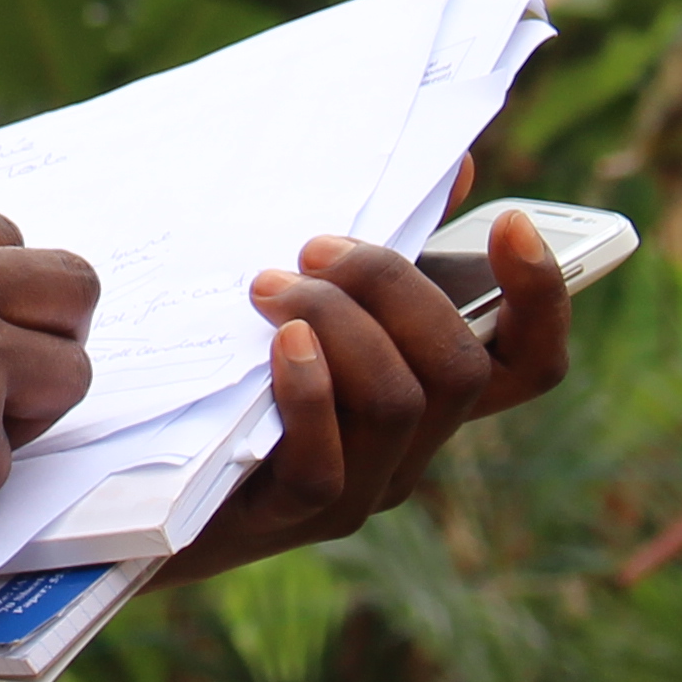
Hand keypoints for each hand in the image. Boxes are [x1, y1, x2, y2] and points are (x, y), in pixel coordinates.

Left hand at [156, 207, 573, 584]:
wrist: (138, 475)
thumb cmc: (234, 368)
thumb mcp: (311, 299)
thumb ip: (381, 248)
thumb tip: (459, 164)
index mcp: (427, 392)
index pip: (528, 364)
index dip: (543, 298)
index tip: (509, 221)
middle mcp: (412, 447)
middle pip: (461, 368)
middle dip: (393, 285)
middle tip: (314, 249)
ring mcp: (360, 489)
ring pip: (400, 402)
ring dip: (339, 322)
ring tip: (270, 288)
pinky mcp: (292, 517)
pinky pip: (327, 461)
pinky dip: (309, 391)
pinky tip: (278, 344)